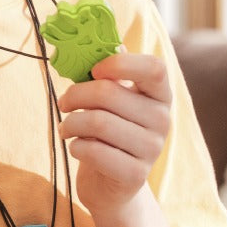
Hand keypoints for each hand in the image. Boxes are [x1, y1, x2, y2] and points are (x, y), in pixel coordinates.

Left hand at [57, 52, 171, 213]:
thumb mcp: (113, 101)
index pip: (154, 68)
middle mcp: (163, 120)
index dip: (121, 64)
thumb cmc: (109, 134)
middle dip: (76, 95)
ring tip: (66, 127)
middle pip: (110, 93)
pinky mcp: (135, 175)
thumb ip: (109, 73)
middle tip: (63, 102)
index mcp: (160, 95)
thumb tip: (95, 40)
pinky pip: (93, 150)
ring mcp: (152, 149)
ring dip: (70, 123)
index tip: (96, 70)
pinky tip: (77, 147)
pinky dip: (75, 146)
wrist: (113, 186)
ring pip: (97, 122)